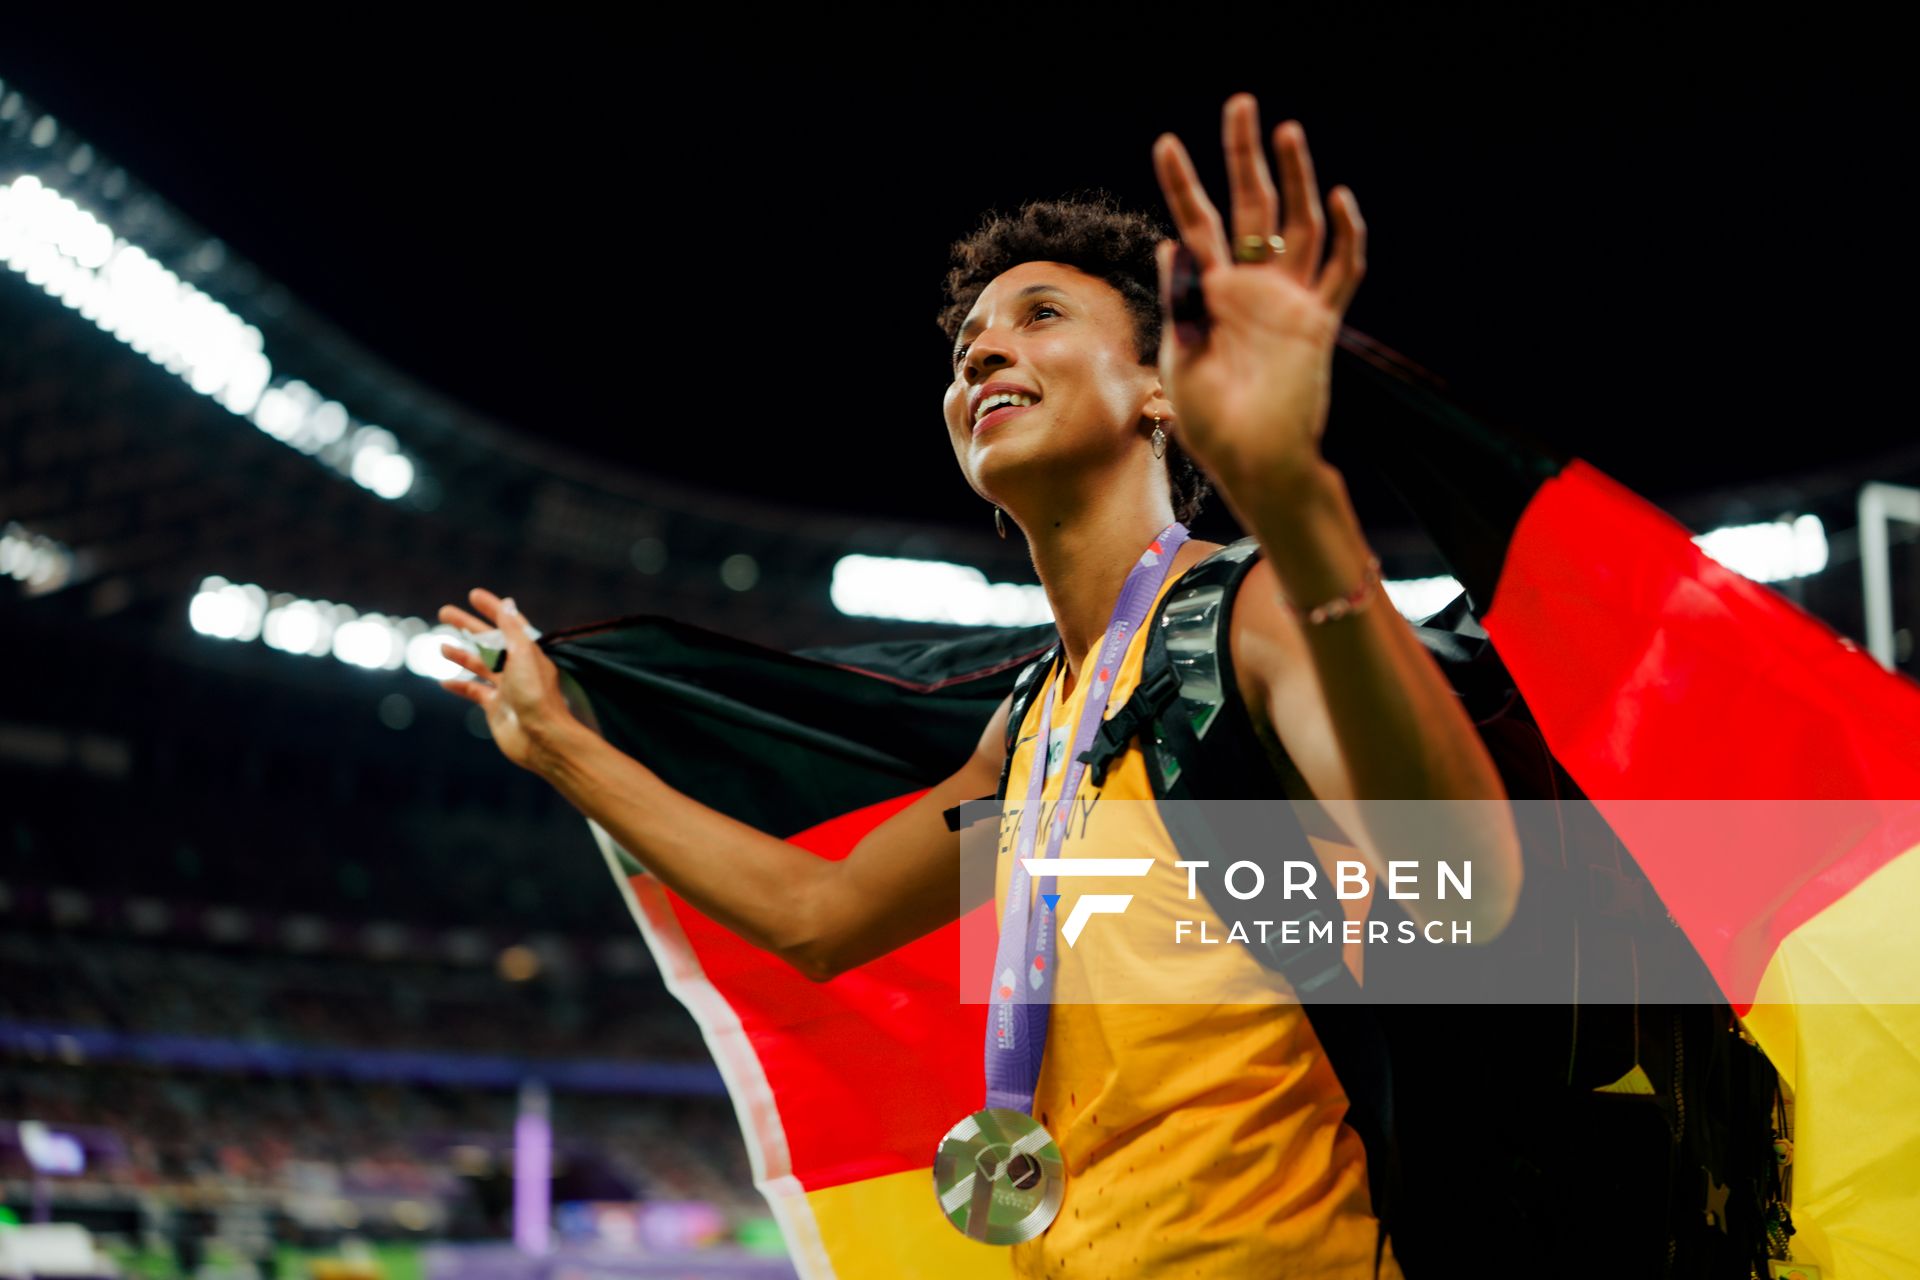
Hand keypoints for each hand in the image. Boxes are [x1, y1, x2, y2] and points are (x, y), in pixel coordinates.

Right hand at [434, 588, 581, 773]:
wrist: (541, 738)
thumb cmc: (536, 696)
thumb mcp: (523, 655)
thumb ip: (512, 630)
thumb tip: (508, 602)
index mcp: (528, 652)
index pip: (509, 623)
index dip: (493, 608)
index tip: (473, 595)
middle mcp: (518, 668)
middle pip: (489, 641)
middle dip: (468, 626)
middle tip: (445, 611)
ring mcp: (506, 688)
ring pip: (480, 666)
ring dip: (462, 654)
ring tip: (442, 645)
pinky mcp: (496, 708)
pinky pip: (475, 692)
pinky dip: (460, 686)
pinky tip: (445, 682)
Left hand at [1150, 95, 1366, 491]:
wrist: (1253, 460)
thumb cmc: (1210, 420)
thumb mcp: (1180, 353)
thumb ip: (1180, 298)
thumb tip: (1171, 243)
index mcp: (1210, 293)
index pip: (1195, 223)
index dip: (1181, 183)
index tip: (1165, 142)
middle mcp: (1252, 287)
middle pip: (1251, 207)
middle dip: (1244, 156)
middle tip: (1240, 103)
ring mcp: (1289, 300)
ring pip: (1299, 225)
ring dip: (1295, 179)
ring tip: (1286, 132)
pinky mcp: (1320, 322)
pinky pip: (1341, 271)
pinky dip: (1345, 235)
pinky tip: (1338, 198)